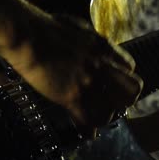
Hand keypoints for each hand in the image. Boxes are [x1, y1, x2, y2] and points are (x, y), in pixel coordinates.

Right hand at [2, 14, 142, 137]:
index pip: (130, 68)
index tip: (114, 82)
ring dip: (106, 115)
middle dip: (124, 99)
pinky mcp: (69, 97)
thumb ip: (92, 41)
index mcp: (104, 48)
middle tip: (113, 102)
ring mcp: (86, 83)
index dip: (123, 77)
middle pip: (131, 92)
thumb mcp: (79, 28)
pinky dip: (88, 128)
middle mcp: (101, 67)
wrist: (27, 35)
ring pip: (112, 111)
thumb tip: (95, 47)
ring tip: (97, 115)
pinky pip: (88, 120)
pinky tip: (87, 132)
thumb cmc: (46, 27)